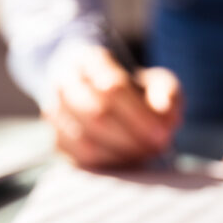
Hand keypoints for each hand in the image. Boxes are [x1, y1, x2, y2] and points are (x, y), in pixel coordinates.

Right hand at [43, 45, 181, 168]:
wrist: (110, 100)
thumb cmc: (138, 92)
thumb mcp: (158, 83)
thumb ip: (167, 94)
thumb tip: (165, 115)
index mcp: (88, 60)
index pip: (111, 87)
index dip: (139, 114)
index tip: (163, 133)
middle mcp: (64, 83)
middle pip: (97, 115)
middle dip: (132, 137)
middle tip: (157, 147)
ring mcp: (56, 113)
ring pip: (85, 141)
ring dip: (122, 153)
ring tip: (145, 153)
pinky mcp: (58, 141)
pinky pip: (81, 159)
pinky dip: (109, 163)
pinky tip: (128, 160)